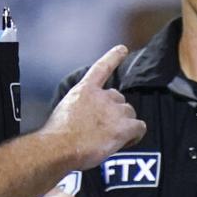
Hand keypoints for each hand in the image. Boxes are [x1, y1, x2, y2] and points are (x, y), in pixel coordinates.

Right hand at [45, 46, 146, 168]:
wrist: (58, 148)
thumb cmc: (56, 136)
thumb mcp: (63, 111)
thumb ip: (79, 108)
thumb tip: (84, 121)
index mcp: (84, 90)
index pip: (102, 68)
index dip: (113, 57)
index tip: (123, 49)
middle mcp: (102, 96)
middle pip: (119, 98)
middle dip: (115, 111)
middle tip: (105, 129)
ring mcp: (114, 111)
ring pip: (130, 113)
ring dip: (125, 123)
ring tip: (112, 138)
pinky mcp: (123, 127)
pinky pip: (140, 127)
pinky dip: (135, 135)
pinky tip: (126, 142)